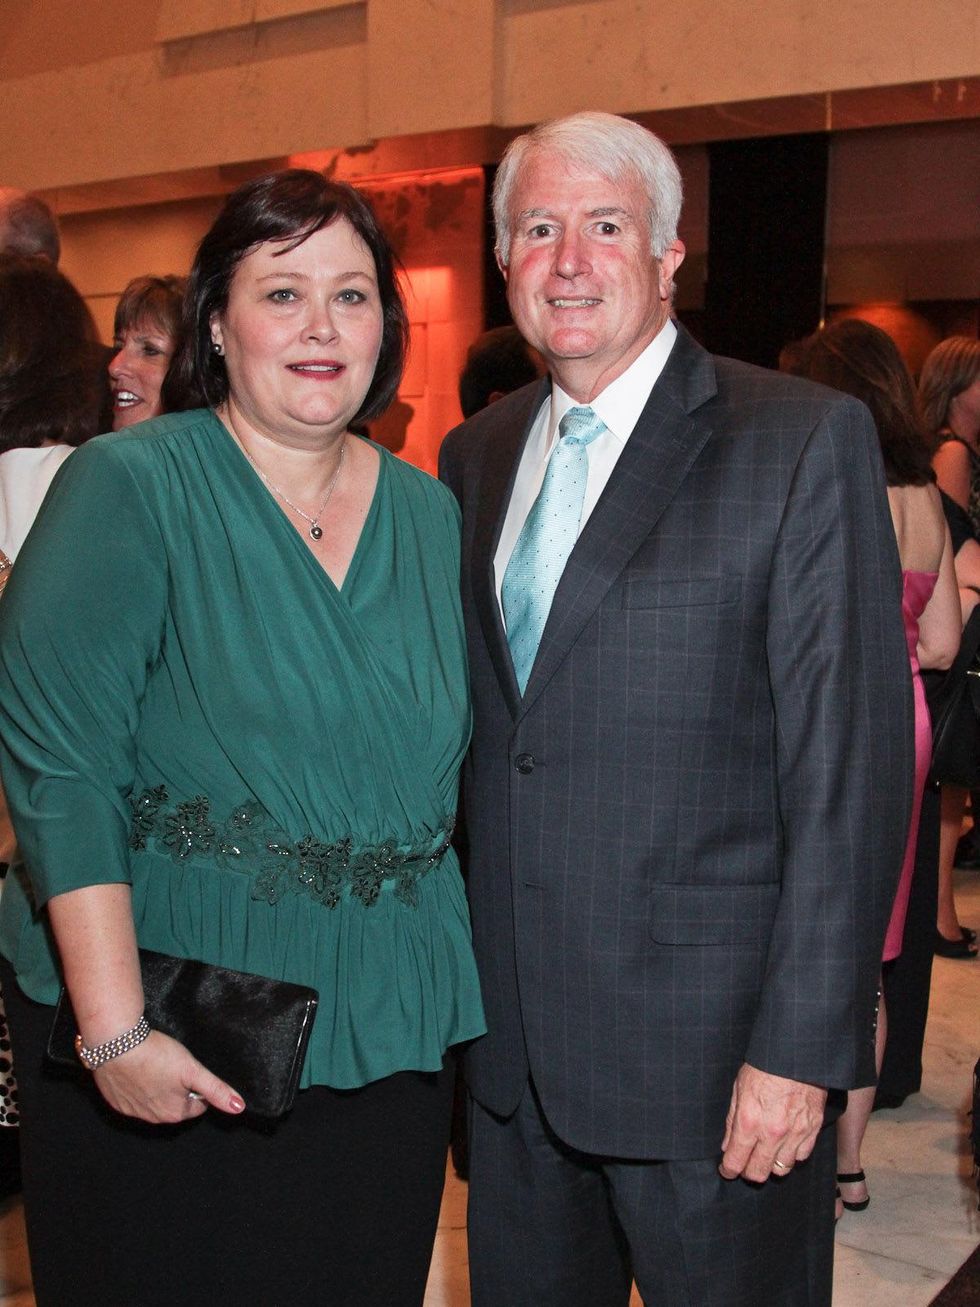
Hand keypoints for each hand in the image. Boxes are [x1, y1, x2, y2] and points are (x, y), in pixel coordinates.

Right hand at [93, 1030, 244, 1124]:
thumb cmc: (156, 1055)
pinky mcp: (116, 1101)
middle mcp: (152, 1118)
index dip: (197, 1086)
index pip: (198, 1105)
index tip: (189, 1070)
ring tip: (155, 1065)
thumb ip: (216, 1089)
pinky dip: (137, 1086)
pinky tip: (137, 1069)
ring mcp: (132, 1111)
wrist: (115, 1044)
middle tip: (172, 1065)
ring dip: (158, 1087)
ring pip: (154, 1101)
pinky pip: (133, 1097)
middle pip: (176, 1104)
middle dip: (178, 1088)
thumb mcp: (193, 1069)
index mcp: (174, 1113)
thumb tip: (239, 1107)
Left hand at [718, 1062, 826, 1182]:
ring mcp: (795, 1133)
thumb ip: (732, 1120)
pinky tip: (785, 1144)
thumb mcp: (739, 1088)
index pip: (736, 1161)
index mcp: (749, 1121)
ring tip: (766, 1153)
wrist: (796, 1054)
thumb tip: (727, 1145)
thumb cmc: (764, 1066)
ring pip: (781, 1169)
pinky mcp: (813, 1130)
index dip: (729, 1170)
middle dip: (748, 1172)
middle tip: (745, 1164)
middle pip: (759, 1173)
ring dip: (771, 1164)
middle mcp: (772, 1133)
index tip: (727, 1170)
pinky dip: (792, 1154)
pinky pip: (801, 1156)